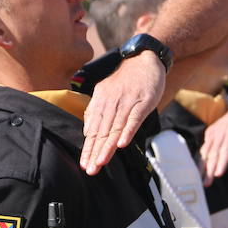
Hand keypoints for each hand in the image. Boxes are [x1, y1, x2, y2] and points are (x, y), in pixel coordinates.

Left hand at [80, 52, 164, 174]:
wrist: (143, 58)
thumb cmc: (126, 80)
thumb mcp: (106, 93)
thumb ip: (96, 111)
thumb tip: (88, 132)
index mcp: (101, 103)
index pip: (93, 130)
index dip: (88, 148)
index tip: (84, 164)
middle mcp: (112, 103)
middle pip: (102, 131)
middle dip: (95, 152)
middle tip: (90, 170)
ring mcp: (128, 102)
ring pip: (115, 127)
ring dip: (108, 146)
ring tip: (101, 162)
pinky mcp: (143, 101)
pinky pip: (134, 118)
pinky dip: (128, 131)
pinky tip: (122, 144)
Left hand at [199, 93, 227, 185]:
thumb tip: (226, 158)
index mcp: (212, 134)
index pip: (205, 152)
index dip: (202, 166)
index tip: (200, 178)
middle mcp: (214, 133)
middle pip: (207, 155)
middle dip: (204, 171)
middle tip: (202, 184)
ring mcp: (222, 133)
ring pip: (214, 154)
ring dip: (211, 170)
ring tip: (208, 182)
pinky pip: (225, 151)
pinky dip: (222, 162)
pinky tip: (219, 172)